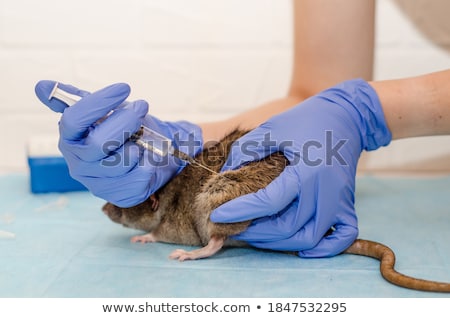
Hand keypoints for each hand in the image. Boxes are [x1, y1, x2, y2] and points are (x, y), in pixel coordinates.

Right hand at [35, 80, 201, 206]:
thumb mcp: (102, 111)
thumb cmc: (123, 131)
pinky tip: (147, 158)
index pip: (74, 120)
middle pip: (99, 143)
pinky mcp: (119, 195)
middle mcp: (79, 164)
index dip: (99, 102)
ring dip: (138, 145)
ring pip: (122, 162)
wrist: (148, 155)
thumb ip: (74, 99)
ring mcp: (98, 183)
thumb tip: (41, 86)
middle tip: (142, 107)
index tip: (124, 88)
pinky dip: (149, 163)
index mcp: (70, 140)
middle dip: (126, 121)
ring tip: (142, 140)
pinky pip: (139, 178)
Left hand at [210, 79, 391, 256]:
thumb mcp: (272, 128)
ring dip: (280, 243)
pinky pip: (343, 236)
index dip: (240, 211)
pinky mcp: (347, 204)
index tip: (217, 215)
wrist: (346, 116)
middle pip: (288, 227)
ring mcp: (338, 200)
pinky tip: (303, 248)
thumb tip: (225, 174)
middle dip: (256, 233)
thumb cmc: (306, 120)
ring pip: (308, 237)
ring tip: (257, 235)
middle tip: (234, 228)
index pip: (269, 202)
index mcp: (305, 170)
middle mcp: (323, 190)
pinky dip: (324, 248)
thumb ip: (246, 150)